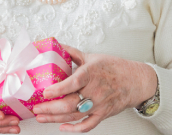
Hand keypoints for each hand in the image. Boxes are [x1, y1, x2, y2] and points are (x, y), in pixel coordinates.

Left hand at [32, 45, 156, 131]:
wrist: (135, 80)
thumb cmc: (114, 68)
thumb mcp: (92, 57)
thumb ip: (72, 53)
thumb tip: (55, 45)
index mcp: (91, 74)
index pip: (74, 83)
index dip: (59, 89)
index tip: (45, 92)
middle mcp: (95, 91)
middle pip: (70, 104)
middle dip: (50, 108)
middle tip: (36, 108)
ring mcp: (99, 104)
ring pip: (75, 116)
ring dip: (56, 119)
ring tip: (41, 117)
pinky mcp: (103, 114)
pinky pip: (88, 125)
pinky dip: (74, 129)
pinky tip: (62, 127)